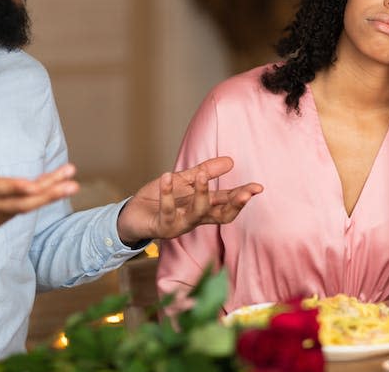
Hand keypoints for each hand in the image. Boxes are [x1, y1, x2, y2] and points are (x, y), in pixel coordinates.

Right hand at [0, 127, 78, 241]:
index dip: (14, 188)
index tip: (35, 186)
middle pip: (18, 202)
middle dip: (47, 193)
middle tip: (71, 183)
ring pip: (23, 208)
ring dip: (48, 196)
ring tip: (71, 184)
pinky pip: (19, 211)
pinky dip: (37, 201)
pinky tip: (55, 188)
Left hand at [116, 157, 262, 241]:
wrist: (131, 215)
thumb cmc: (158, 200)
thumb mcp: (184, 181)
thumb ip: (205, 172)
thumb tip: (230, 161)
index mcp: (203, 208)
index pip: (227, 203)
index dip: (242, 197)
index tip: (257, 188)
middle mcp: (195, 219)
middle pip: (221, 215)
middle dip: (234, 204)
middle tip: (246, 193)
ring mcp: (180, 224)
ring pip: (197, 213)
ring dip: (201, 194)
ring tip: (203, 175)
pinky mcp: (162, 226)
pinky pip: (167, 211)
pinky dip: (167, 193)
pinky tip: (167, 177)